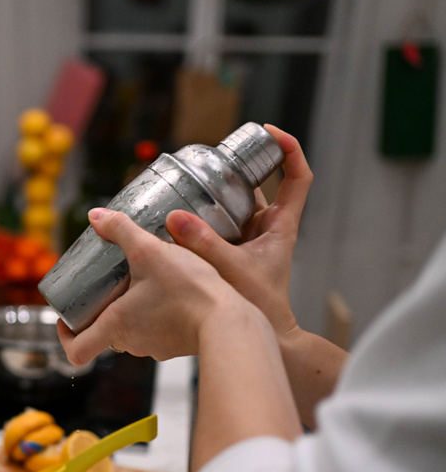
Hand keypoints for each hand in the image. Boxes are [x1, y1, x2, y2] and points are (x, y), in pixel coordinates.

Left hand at [58, 208, 246, 364]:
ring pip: (131, 332)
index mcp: (116, 326)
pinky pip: (157, 331)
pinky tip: (168, 292)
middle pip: (103, 336)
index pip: (77, 351)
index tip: (66, 320)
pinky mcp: (178, 345)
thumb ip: (121, 230)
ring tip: (138, 282)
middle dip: (100, 311)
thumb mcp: (150, 251)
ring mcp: (156, 348)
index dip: (65, 337)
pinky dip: (155, 315)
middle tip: (104, 286)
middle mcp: (132, 344)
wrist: (233, 320)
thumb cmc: (190, 291)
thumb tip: (96, 216)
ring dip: (130, 311)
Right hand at [162, 124, 312, 341]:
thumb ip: (202, 243)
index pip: (298, 177)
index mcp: (282, 226)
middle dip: (237, 169)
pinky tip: (178, 218)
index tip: (269, 134)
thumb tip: (173, 218)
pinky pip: (217, 226)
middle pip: (260, 186)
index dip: (288, 150)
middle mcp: (268, 229)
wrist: (264, 337)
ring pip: (236, 206)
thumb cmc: (261, 307)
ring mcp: (250, 241)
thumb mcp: (230, 269)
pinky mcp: (232, 253)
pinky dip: (201, 218)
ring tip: (189, 182)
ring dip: (215, 194)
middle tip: (211, 158)